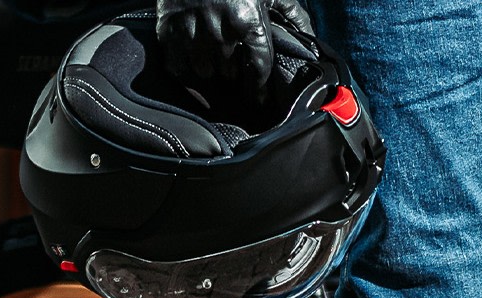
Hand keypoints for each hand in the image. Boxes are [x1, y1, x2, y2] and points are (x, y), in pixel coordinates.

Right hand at [156, 0, 314, 103]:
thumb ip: (293, 14)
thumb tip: (312, 41)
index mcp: (249, 21)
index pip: (258, 66)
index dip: (260, 86)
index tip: (260, 99)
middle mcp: (221, 30)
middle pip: (230, 70)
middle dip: (233, 72)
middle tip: (233, 69)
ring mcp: (193, 29)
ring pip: (204, 69)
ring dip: (210, 70)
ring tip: (213, 64)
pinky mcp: (169, 26)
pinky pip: (175, 62)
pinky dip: (182, 68)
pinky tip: (189, 65)